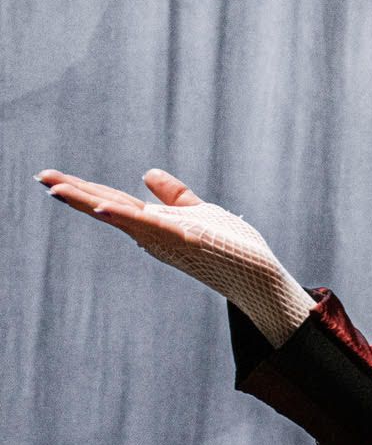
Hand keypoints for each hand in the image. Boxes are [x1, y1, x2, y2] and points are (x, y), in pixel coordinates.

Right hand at [35, 168, 314, 346]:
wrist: (257, 272)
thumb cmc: (230, 246)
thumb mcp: (199, 212)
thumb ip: (174, 195)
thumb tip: (148, 172)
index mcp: (155, 224)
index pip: (112, 202)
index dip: (83, 189)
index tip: (50, 177)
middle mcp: (153, 234)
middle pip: (108, 208)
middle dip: (75, 194)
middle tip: (40, 177)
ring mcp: (166, 239)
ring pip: (122, 216)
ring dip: (89, 202)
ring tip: (57, 189)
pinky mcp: (185, 240)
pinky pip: (151, 227)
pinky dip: (127, 218)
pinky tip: (104, 208)